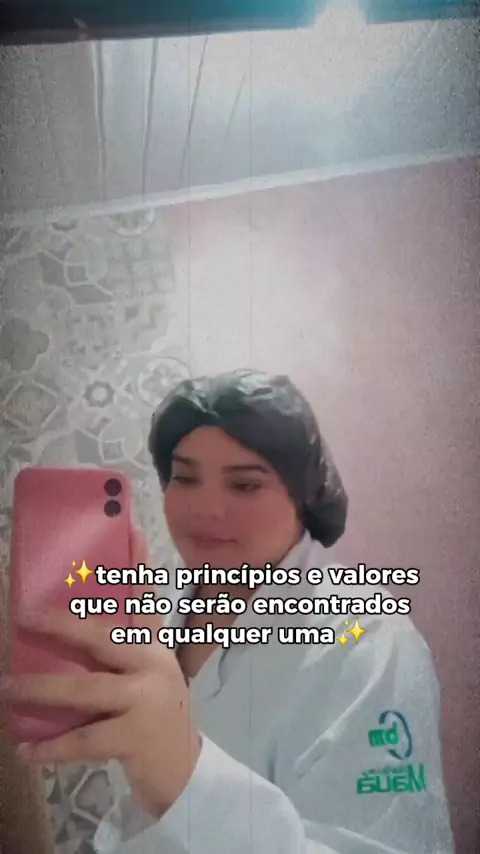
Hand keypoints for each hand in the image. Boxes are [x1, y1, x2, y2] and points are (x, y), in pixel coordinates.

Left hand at [2, 528, 201, 818]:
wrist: (182, 769)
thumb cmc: (154, 715)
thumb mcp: (145, 676)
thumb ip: (117, 655)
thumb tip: (61, 639)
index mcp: (153, 648)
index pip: (146, 600)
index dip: (139, 565)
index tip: (131, 529)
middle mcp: (152, 665)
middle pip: (103, 637)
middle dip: (62, 625)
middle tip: (25, 615)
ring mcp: (145, 700)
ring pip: (85, 689)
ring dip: (41, 688)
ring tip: (7, 687)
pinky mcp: (135, 737)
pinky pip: (84, 740)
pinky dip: (51, 747)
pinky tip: (25, 750)